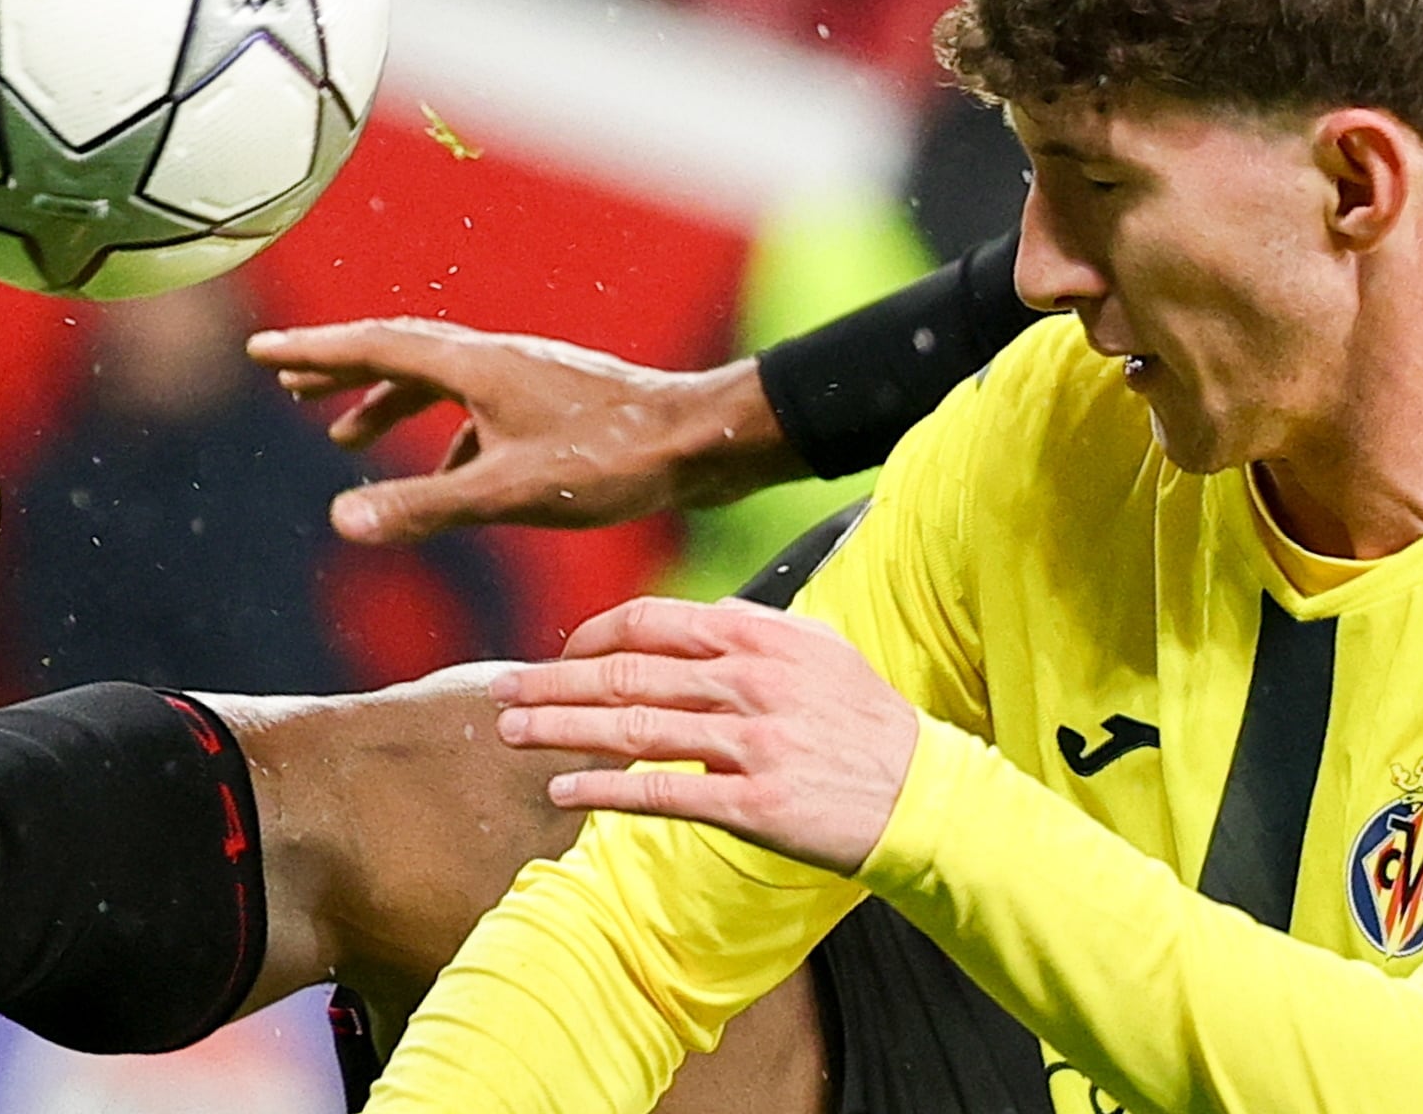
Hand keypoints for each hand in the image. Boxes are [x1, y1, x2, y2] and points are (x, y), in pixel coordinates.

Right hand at [247, 319, 805, 542]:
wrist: (703, 442)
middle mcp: (499, 359)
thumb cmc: (615, 461)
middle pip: (402, 352)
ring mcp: (530, 378)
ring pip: (441, 382)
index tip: (259, 349)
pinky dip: (444, 437)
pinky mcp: (557, 402)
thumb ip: (426, 508)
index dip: (314, 350)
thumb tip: (342, 520)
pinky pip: (479, 410)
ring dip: (389, 404)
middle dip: (342, 367)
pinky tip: (445, 481)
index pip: (377, 345)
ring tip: (345, 439)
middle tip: (287, 382)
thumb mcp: (510, 492)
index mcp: (478, 366)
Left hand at [491, 597, 918, 874]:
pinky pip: (661, 794)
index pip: (655, 622)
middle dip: (554, 683)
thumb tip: (699, 618)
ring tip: (512, 733)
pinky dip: (605, 790)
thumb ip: (757, 628)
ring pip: (633, 731)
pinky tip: (563, 788)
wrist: (921, 794)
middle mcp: (750, 682)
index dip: (595, 635)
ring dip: (561, 730)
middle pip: (627, 676)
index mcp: (761, 638)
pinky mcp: (751, 804)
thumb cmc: (867, 721)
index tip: (561, 653)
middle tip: (502, 693)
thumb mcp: (822, 651)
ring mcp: (750, 743)